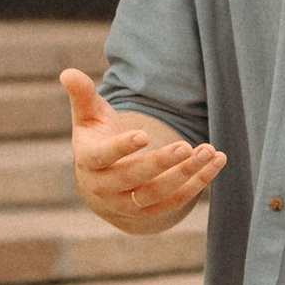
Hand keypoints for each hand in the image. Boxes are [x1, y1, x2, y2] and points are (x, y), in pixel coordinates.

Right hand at [59, 69, 224, 232]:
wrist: (102, 183)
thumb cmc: (98, 139)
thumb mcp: (88, 117)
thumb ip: (82, 95)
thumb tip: (68, 72)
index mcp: (90, 161)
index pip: (102, 157)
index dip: (122, 148)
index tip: (144, 135)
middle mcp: (106, 188)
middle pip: (134, 178)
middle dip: (161, 163)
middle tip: (185, 146)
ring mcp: (128, 204)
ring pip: (158, 193)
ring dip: (185, 174)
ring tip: (207, 151)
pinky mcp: (150, 212)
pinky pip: (176, 201)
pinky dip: (198, 183)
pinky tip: (217, 162)